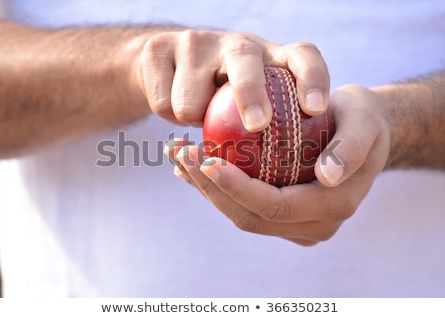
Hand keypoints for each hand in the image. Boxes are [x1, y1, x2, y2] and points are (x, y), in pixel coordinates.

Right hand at [137, 30, 329, 130]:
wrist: (169, 70)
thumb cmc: (227, 103)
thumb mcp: (257, 113)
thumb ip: (276, 134)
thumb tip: (293, 181)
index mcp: (272, 57)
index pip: (303, 57)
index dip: (312, 80)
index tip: (315, 110)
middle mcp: (237, 44)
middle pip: (245, 63)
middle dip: (251, 95)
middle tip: (257, 126)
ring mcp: (196, 42)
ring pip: (191, 102)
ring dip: (193, 123)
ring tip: (199, 116)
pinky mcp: (158, 48)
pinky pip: (162, 104)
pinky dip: (168, 118)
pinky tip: (175, 105)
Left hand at [164, 84, 390, 245]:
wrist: (361, 131)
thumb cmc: (362, 120)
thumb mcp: (365, 121)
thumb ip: (351, 148)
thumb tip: (328, 178)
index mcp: (332, 207)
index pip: (274, 206)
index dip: (236, 187)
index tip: (206, 160)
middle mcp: (313, 225)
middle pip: (249, 216)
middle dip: (209, 189)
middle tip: (182, 154)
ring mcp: (296, 224)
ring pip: (241, 214)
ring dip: (205, 188)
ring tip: (179, 157)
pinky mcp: (282, 214)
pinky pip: (244, 206)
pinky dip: (215, 188)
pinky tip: (191, 168)